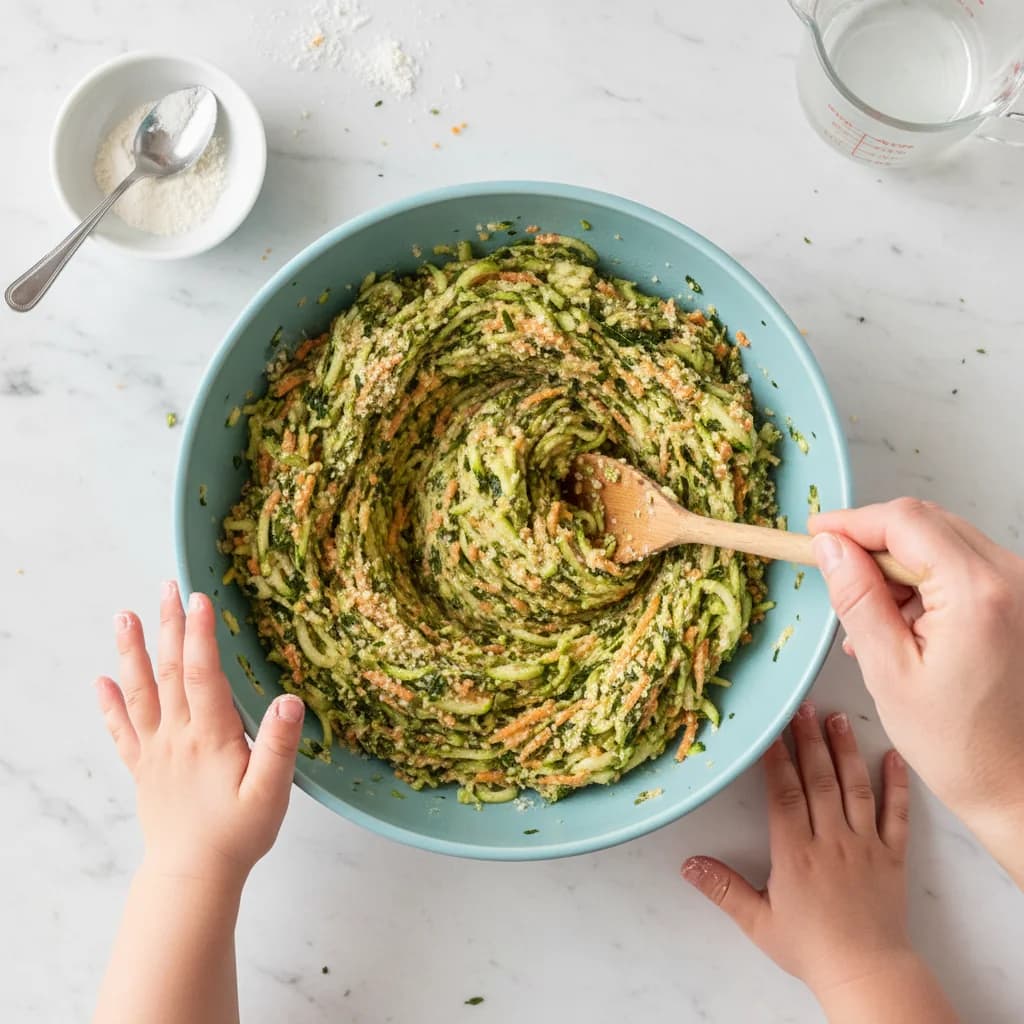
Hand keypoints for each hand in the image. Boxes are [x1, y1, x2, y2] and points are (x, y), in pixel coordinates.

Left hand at [96, 582, 304, 886]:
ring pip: (140, 693)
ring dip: (131, 652)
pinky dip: (109, 704)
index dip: (202, 635)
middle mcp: (177, 737)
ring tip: (124, 616)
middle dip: (170, 626)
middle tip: (167, 587)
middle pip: (170, 672)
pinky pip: (122, 731)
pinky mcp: (144, 769)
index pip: (203, 675)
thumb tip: (289, 699)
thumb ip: (279, 745)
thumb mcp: (271, 792)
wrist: (192, 877)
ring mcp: (155, 751)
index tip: (199, 598)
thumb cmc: (238, 834)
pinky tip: (100, 681)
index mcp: (209, 737)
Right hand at [682, 703, 911, 997]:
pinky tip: (892, 758)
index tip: (770, 729)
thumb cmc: (811, 949)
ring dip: (845, 751)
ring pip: (854, 788)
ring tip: (837, 718)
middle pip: (819, 779)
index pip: (783, 793)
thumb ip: (723, 888)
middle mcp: (831, 840)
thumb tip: (687, 864)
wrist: (867, 973)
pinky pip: (895, 815)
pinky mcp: (892, 856)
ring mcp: (865, 845)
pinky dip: (896, 785)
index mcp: (796, 852)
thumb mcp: (758, 921)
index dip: (776, 758)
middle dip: (809, 739)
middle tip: (802, 706)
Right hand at [809, 499, 1023, 878]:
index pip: (904, 521)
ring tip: (869, 617)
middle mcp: (1009, 578)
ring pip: (941, 541)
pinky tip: (902, 623)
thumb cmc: (958, 743)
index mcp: (976, 592)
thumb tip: (829, 546)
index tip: (813, 535)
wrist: (1016, 784)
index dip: (851, 522)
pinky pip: (960, 565)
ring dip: (896, 564)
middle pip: (924, 523)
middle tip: (832, 573)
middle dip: (872, 542)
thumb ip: (857, 598)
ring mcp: (1019, 587)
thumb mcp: (888, 671)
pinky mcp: (1017, 600)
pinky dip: (923, 580)